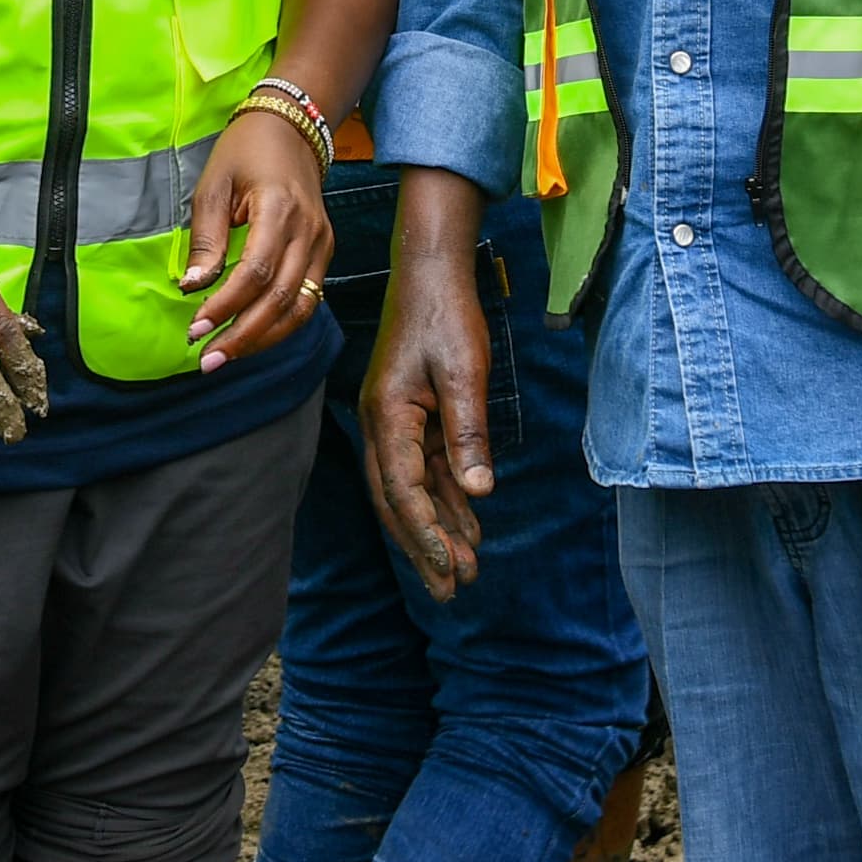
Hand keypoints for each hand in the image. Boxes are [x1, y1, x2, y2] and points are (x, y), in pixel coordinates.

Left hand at [181, 106, 333, 370]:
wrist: (291, 128)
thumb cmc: (246, 151)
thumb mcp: (214, 185)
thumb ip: (207, 238)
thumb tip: (193, 286)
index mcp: (278, 209)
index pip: (255, 272)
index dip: (226, 305)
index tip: (196, 327)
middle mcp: (308, 231)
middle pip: (280, 298)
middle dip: (243, 335)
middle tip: (208, 358)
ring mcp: (323, 243)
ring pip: (300, 307)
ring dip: (263, 338)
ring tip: (227, 355)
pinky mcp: (325, 252)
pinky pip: (308, 298)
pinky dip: (282, 324)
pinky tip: (254, 337)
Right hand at [359, 173, 493, 601]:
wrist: (432, 270)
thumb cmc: (445, 315)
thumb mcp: (462, 373)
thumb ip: (467, 434)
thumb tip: (478, 492)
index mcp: (387, 417)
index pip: (404, 492)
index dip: (427, 535)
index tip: (450, 571)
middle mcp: (383, 425)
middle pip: (399, 501)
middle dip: (425, 547)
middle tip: (452, 591)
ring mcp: (395, 421)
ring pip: (413, 489)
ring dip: (438, 527)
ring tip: (466, 568)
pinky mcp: (412, 414)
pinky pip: (426, 468)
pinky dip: (445, 497)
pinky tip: (468, 520)